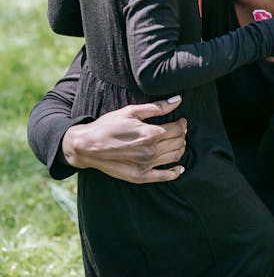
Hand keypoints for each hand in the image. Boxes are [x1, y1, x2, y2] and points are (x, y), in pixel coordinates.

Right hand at [62, 96, 186, 183]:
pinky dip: (176, 172)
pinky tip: (179, 168)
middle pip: (178, 142)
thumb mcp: (131, 111)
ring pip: (175, 157)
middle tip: (178, 130)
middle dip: (182, 135)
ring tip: (177, 142)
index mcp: (150, 133)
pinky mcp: (141, 177)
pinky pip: (165, 176)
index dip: (182, 123)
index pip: (177, 129)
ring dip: (180, 148)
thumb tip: (178, 100)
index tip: (180, 120)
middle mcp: (151, 151)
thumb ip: (156, 107)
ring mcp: (147, 165)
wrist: (88, 146)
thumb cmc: (108, 126)